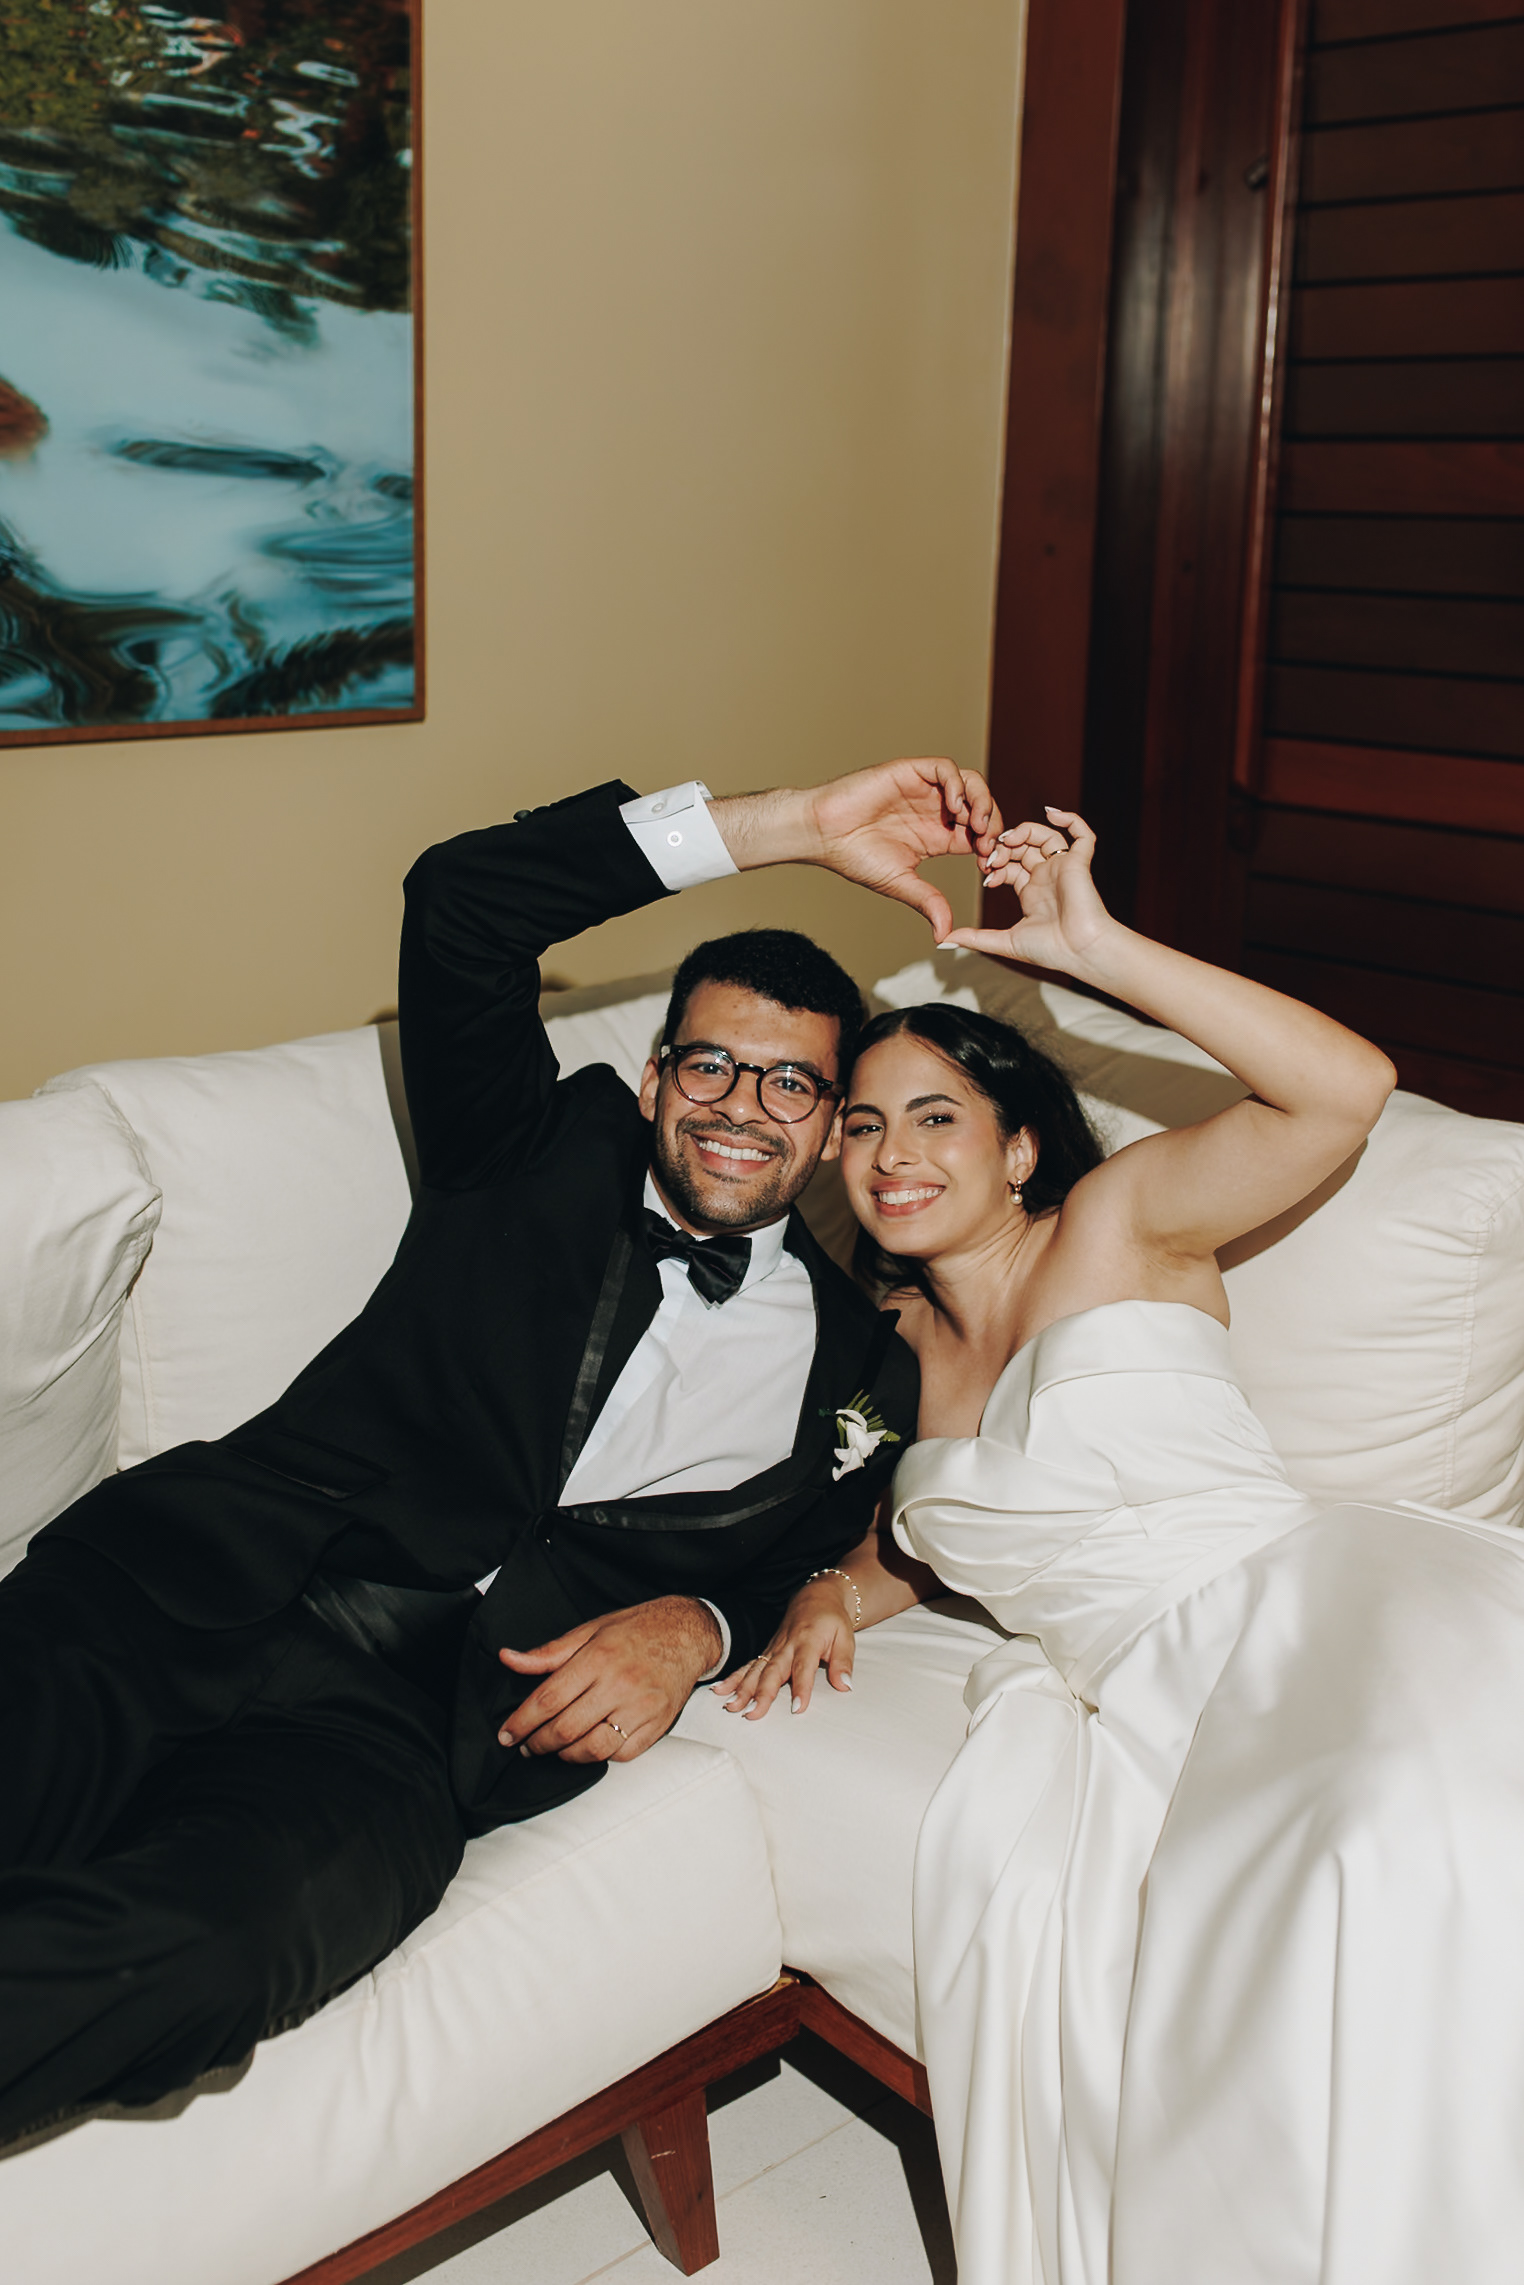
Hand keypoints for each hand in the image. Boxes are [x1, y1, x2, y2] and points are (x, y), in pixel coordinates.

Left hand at [497, 1595, 722, 1763]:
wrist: (688, 1633)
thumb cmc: (638, 1630)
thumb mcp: (590, 1630)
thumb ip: (548, 1653)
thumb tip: (510, 1658)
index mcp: (598, 1657)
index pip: (548, 1699)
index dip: (521, 1722)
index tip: (507, 1734)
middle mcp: (620, 1684)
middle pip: (565, 1729)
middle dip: (537, 1743)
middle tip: (526, 1745)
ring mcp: (641, 1708)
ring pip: (592, 1749)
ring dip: (565, 1756)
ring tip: (555, 1748)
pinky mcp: (657, 1725)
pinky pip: (620, 1755)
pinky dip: (599, 1756)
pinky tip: (589, 1745)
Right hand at [711, 1577, 856, 1718]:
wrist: (814, 1598)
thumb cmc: (831, 1620)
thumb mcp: (845, 1637)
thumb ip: (843, 1662)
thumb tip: (845, 1685)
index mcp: (808, 1641)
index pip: (804, 1667)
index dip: (801, 1688)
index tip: (797, 1709)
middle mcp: (786, 1646)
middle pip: (772, 1672)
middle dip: (761, 1694)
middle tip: (752, 1714)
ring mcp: (773, 1649)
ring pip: (755, 1670)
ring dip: (742, 1690)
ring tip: (731, 1707)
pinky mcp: (765, 1652)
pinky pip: (747, 1666)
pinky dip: (733, 1679)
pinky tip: (719, 1691)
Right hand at [804, 759, 1003, 943]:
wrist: (823, 834)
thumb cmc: (854, 857)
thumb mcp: (901, 883)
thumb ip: (927, 902)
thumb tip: (945, 934)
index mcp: (938, 836)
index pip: (980, 834)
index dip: (991, 847)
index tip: (987, 866)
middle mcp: (935, 811)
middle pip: (982, 806)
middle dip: (992, 824)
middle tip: (987, 845)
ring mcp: (924, 790)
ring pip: (969, 783)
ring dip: (981, 801)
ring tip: (976, 824)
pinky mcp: (910, 772)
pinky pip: (945, 769)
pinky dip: (957, 784)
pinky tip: (955, 806)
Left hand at [946, 807, 1117, 975]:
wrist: (1080, 952)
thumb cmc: (1050, 951)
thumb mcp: (1004, 942)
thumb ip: (974, 938)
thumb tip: (943, 941)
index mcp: (1032, 892)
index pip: (1009, 866)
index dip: (995, 864)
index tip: (985, 874)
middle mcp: (1047, 877)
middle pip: (1024, 848)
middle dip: (1004, 847)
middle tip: (992, 854)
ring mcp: (1064, 868)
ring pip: (1044, 836)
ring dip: (1024, 832)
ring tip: (1009, 840)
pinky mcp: (1080, 863)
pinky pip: (1081, 834)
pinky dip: (1070, 819)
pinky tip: (1050, 812)